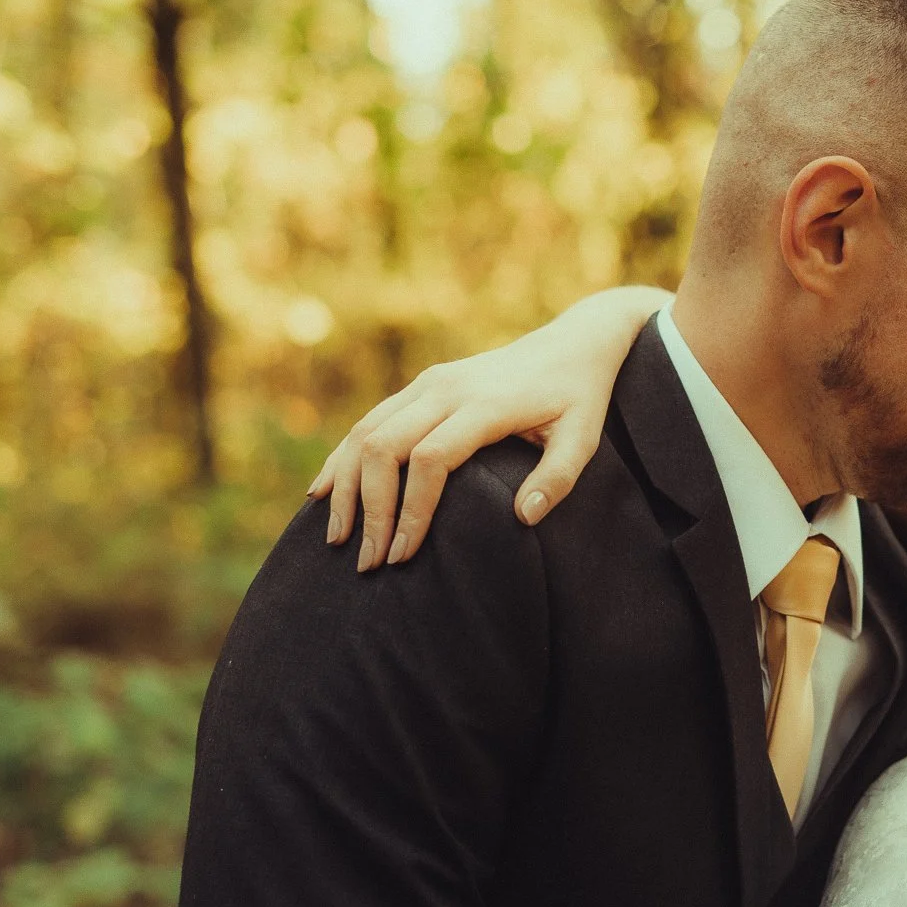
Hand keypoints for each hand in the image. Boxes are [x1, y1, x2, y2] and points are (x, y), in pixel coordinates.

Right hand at [308, 286, 669, 570]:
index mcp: (485, 404)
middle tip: (368, 562)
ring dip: (345, 486)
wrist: (572, 343)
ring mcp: (429, 383)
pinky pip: (369, 421)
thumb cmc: (579, 398)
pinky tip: (323, 490)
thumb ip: (558, 477)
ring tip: (337, 538)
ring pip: (366, 432)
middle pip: (385, 447)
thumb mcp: (583, 438)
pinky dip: (343, 457)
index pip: (431, 459)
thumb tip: (523, 518)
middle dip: (370, 509)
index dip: (412, 509)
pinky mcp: (421, 385)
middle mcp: (447, 388)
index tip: (405, 554)